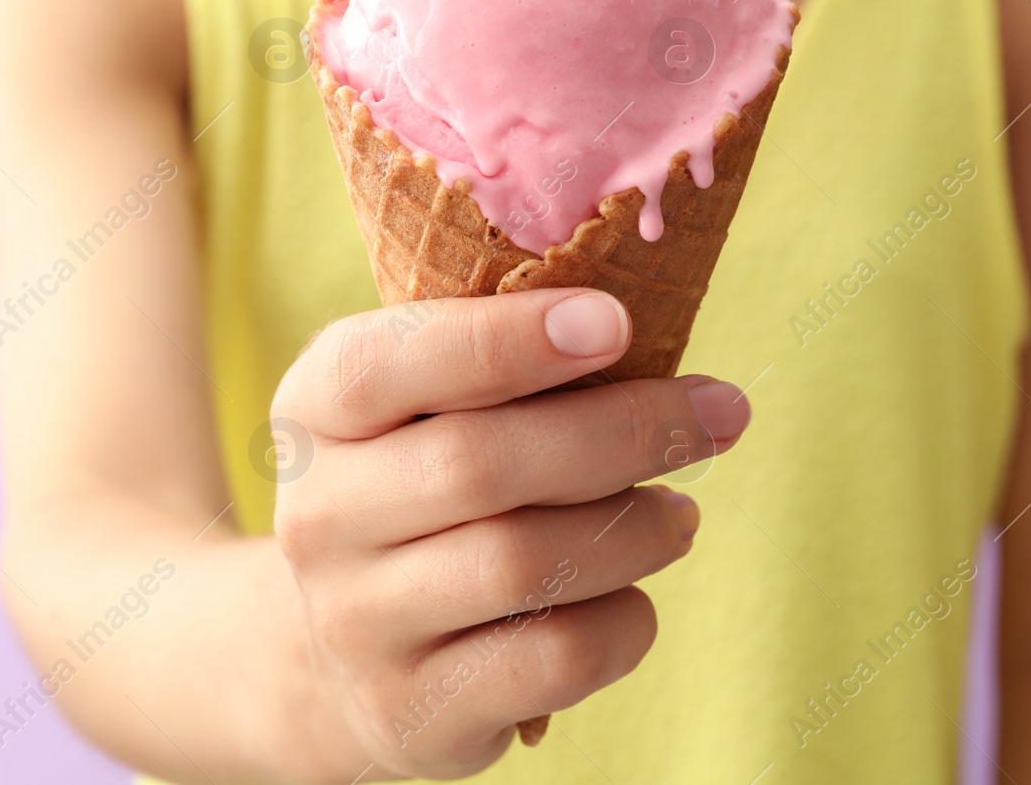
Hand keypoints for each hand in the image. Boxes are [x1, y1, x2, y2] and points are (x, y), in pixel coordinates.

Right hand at [270, 288, 749, 778]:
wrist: (330, 657)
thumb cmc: (413, 491)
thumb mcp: (415, 409)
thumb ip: (492, 362)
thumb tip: (635, 327)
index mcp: (312, 410)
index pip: (389, 365)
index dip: (505, 340)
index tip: (615, 321)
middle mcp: (317, 516)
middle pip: (480, 464)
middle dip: (623, 430)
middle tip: (718, 412)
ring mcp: (356, 623)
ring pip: (523, 564)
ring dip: (635, 528)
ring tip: (679, 512)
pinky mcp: (416, 709)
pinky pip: (552, 657)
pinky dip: (625, 619)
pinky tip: (636, 594)